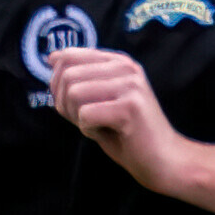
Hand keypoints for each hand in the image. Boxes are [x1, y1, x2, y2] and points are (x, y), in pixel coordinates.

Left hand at [49, 47, 186, 189]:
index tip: (75, 102)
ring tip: (99, 125)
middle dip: (65, 104)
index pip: (68, 56)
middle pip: (67, 76)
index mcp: (118, 61)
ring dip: (77, 117)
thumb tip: (52, 57)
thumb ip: (77, 78)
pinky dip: (88, 130)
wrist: (162, 158)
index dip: (58, 84)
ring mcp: (130, 85)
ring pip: (73, 94)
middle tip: (87, 119)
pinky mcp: (130, 107)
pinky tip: (108, 132)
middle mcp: (126, 67)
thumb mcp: (98, 99)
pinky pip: (85, 115)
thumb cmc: (125, 132)